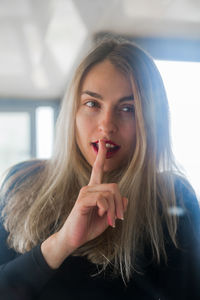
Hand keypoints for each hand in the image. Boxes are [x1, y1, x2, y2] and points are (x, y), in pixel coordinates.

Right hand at [41, 140, 127, 267]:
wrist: (74, 239)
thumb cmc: (88, 227)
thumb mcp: (107, 217)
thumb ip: (116, 207)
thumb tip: (125, 198)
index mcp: (94, 190)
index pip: (97, 168)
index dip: (101, 155)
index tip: (102, 141)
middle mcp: (89, 188)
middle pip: (114, 186)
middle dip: (120, 203)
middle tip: (119, 218)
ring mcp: (85, 193)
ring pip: (109, 193)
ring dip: (114, 209)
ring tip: (111, 220)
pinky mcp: (82, 201)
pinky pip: (101, 199)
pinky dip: (106, 209)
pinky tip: (102, 215)